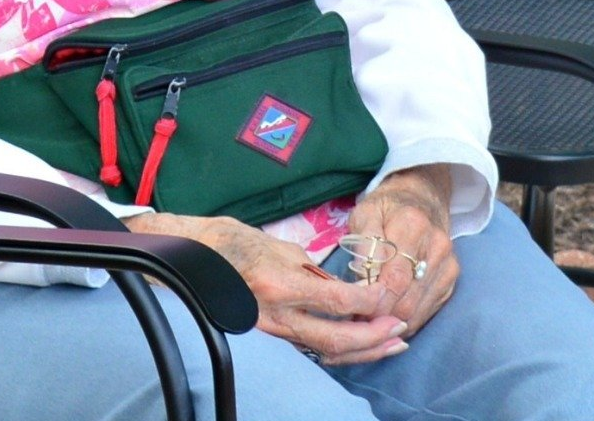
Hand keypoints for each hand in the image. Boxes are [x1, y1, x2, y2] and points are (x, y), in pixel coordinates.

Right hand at [128, 212, 410, 366]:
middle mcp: (276, 315)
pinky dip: (339, 350)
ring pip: (325, 352)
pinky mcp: (268, 338)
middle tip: (400, 328)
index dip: (369, 301)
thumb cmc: (236, 242)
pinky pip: (309, 350)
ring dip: (363, 350)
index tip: (389, 295)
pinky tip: (360, 346)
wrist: (193, 257)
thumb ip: (313, 272)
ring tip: (391, 343)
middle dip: (374, 336)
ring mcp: (270, 332)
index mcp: (280, 284)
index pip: (337, 300)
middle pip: (336, 339)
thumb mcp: (281, 246)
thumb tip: (343, 290)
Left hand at [342, 167, 458, 338]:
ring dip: (392, 321)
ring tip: (370, 315)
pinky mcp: (451, 281)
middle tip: (358, 317)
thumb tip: (364, 280)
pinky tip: (389, 312)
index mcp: (413, 225)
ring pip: (417, 312)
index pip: (394, 278)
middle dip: (380, 315)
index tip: (354, 310)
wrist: (422, 200)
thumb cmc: (386, 208)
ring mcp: (448, 266)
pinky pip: (427, 312)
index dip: (374, 301)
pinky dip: (406, 318)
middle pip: (407, 301)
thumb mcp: (365, 213)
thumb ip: (364, 244)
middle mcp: (437, 247)